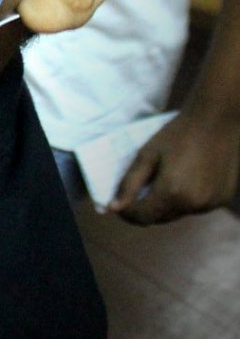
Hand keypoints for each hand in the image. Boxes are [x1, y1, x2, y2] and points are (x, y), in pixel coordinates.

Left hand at [110, 108, 239, 223]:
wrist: (216, 121)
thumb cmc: (177, 134)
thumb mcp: (146, 155)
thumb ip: (129, 183)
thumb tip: (114, 208)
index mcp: (173, 194)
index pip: (143, 217)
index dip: (127, 212)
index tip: (117, 202)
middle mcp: (194, 206)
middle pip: (161, 218)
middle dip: (145, 207)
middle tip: (137, 189)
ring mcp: (212, 204)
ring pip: (179, 213)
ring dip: (166, 204)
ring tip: (162, 179)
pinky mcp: (223, 200)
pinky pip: (197, 207)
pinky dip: (186, 199)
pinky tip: (184, 179)